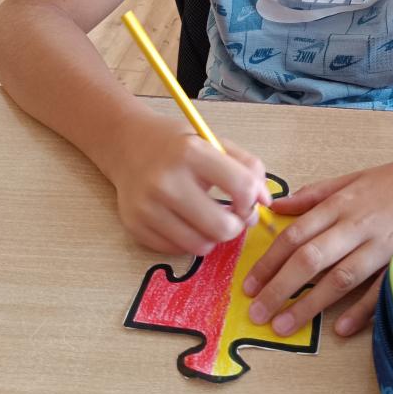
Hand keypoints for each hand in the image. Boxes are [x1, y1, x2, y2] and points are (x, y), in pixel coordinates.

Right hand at [109, 108, 270, 255]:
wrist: (127, 145)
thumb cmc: (178, 145)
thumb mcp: (214, 142)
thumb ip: (247, 167)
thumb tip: (265, 202)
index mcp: (191, 153)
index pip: (241, 188)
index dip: (253, 201)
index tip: (248, 201)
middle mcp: (166, 182)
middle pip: (223, 228)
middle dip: (236, 225)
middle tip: (232, 216)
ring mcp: (148, 207)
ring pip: (201, 246)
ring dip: (212, 236)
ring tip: (208, 218)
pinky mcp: (136, 227)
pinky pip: (178, 251)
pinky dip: (188, 240)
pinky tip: (184, 221)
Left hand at [242, 147, 392, 337]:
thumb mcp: (353, 179)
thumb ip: (314, 195)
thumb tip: (278, 208)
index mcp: (341, 204)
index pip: (295, 235)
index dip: (269, 261)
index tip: (249, 284)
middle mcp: (357, 224)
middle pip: (310, 259)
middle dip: (279, 288)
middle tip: (256, 313)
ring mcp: (382, 244)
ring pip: (339, 277)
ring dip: (309, 304)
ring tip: (283, 326)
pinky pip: (380, 288)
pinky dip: (360, 310)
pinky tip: (338, 329)